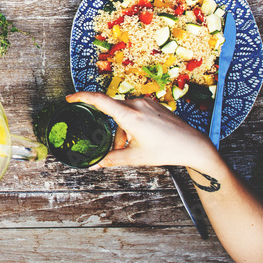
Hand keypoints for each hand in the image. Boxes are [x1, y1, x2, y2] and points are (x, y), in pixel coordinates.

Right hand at [66, 92, 220, 171]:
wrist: (192, 145)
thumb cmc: (166, 150)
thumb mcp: (135, 157)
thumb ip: (111, 160)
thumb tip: (94, 165)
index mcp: (130, 115)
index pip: (99, 101)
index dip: (82, 97)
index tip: (70, 98)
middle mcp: (137, 104)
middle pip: (112, 112)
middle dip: (112, 131)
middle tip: (118, 149)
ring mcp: (146, 103)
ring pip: (124, 113)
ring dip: (123, 129)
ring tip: (134, 147)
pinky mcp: (153, 104)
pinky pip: (135, 111)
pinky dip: (132, 124)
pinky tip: (143, 137)